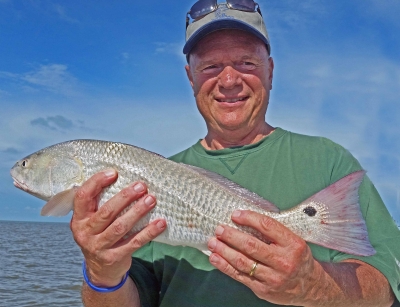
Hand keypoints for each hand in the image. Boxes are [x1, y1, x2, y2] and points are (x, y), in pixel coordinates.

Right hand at [70, 169, 166, 286]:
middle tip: (141, 186)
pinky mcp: (115, 257)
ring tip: (151, 200)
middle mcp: (86, 233)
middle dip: (125, 197)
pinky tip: (160, 223)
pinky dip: (149, 232)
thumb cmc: (99, 235)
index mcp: (79, 219)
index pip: (83, 197)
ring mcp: (99, 247)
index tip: (114, 173)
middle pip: (106, 212)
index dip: (97, 182)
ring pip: (120, 227)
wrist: (100, 270)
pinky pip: (134, 242)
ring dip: (137, 212)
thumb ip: (99, 203)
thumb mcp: (91, 221)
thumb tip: (123, 178)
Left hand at [207, 210, 318, 305]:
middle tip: (219, 229)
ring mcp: (273, 278)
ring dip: (224, 251)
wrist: (311, 288)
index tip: (235, 214)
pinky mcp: (263, 290)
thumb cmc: (299, 260)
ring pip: (243, 262)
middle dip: (231, 236)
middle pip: (251, 246)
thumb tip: (245, 218)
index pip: (267, 226)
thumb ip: (274, 232)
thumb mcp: (295, 241)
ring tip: (213, 242)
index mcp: (293, 245)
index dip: (249, 218)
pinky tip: (215, 258)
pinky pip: (240, 276)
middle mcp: (283, 262)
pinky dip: (225, 266)